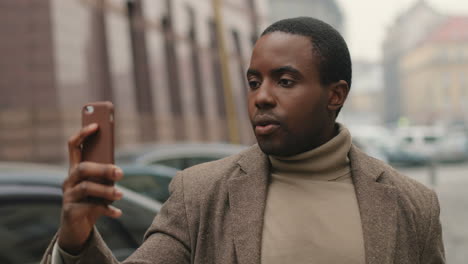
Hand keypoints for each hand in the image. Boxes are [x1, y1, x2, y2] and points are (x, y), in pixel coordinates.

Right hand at [57, 123, 123, 254]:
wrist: (76, 226)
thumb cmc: (91, 199)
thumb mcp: (98, 184)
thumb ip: (104, 175)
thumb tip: (117, 171)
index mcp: (75, 169)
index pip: (73, 146)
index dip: (83, 134)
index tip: (96, 125)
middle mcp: (69, 180)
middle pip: (83, 168)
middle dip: (103, 169)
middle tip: (120, 173)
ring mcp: (68, 195)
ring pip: (85, 188)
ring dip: (106, 191)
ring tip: (121, 195)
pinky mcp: (70, 211)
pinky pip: (90, 208)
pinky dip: (107, 210)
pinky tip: (118, 212)